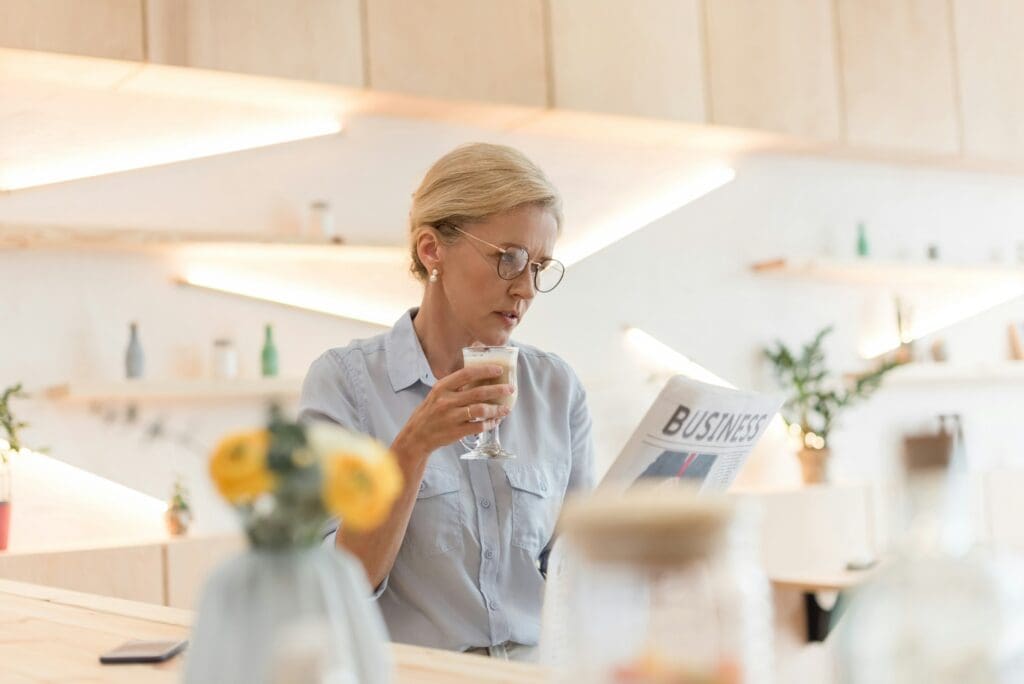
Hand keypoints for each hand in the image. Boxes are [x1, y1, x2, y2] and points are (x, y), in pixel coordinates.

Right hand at [392, 364, 512, 465]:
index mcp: (442, 387)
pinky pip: (478, 426)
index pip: (467, 374)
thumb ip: (455, 386)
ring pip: (480, 410)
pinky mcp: (456, 432)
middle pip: (478, 392)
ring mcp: (451, 417)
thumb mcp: (438, 394)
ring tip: (505, 408)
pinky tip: (494, 421)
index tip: (499, 370)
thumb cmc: (430, 412)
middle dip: (498, 390)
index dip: (485, 370)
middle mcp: (446, 401)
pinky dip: (489, 424)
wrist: (417, 436)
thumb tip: (480, 376)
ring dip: (496, 409)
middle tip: (510, 389)